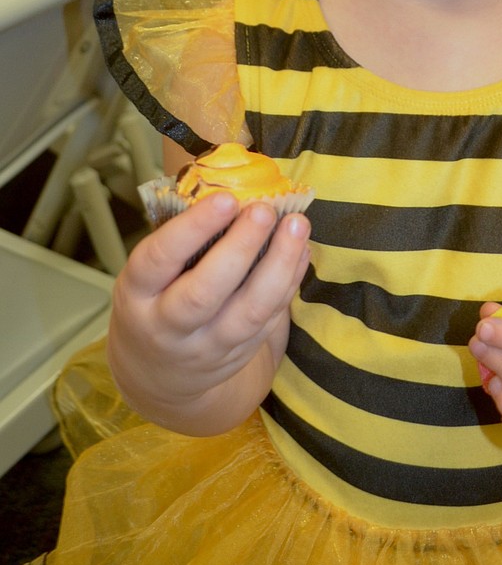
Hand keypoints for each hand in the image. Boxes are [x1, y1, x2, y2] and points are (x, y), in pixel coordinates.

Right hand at [107, 193, 310, 432]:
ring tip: (296, 224)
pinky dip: (290, 282)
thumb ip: (181, 239)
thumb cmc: (156, 300)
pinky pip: (270, 319)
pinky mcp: (240, 355)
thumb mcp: (148, 274)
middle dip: (239, 248)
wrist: (159, 376)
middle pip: (204, 293)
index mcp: (137, 294)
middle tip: (263, 209)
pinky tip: (301, 249)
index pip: (159, 260)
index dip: (192, 229)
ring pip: (247, 313)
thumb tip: (232, 188)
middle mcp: (167, 326)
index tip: (225, 199)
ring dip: (278, 266)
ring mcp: (207, 346)